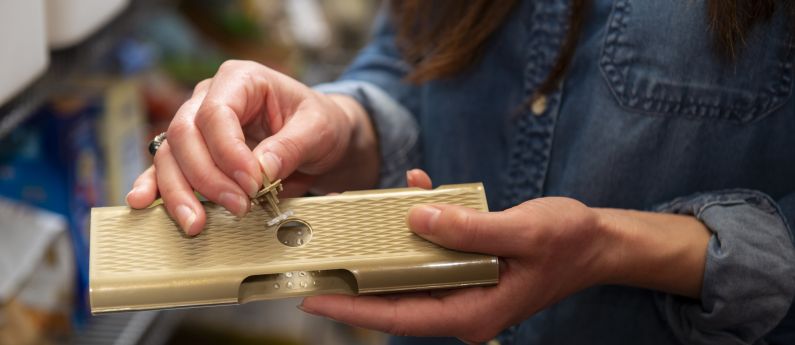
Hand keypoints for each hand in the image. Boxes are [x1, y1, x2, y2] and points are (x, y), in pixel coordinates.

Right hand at [125, 60, 377, 234]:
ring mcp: (197, 126)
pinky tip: (143, 204)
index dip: (228, 152)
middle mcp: (209, 98)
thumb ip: (291, 146)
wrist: (322, 138)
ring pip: (170, 155)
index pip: (216, 113)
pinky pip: (167, 169)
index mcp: (240, 80)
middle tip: (237, 207)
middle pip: (184, 135)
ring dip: (179, 192)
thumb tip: (261, 170)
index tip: (252, 183)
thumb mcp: (318, 129)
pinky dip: (155, 188)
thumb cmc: (320, 123)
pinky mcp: (194, 154)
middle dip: (206, 178)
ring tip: (196, 224)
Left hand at [299, 169, 611, 342]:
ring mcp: (466, 287)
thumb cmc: (568, 242)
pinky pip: (434, 250)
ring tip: (351, 225)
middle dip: (357, 279)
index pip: (400, 317)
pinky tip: (418, 192)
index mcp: (474, 311)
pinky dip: (422, 224)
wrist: (597, 241)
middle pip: (397, 297)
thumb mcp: (521, 232)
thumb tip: (415, 219)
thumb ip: (469, 229)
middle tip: (316, 261)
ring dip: (386, 245)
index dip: (355, 308)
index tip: (314, 299)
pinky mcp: (470, 267)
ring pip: (411, 272)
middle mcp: (464, 305)